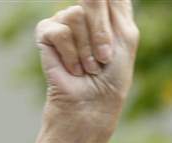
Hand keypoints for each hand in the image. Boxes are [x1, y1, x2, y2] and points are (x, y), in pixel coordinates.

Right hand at [35, 0, 137, 125]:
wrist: (93, 103)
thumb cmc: (113, 76)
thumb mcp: (124, 37)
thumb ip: (113, 4)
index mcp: (110, 11)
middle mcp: (86, 12)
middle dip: (101, 34)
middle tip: (104, 60)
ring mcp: (64, 20)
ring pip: (77, 16)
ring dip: (88, 50)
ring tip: (89, 67)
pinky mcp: (46, 33)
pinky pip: (59, 31)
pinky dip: (71, 54)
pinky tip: (73, 68)